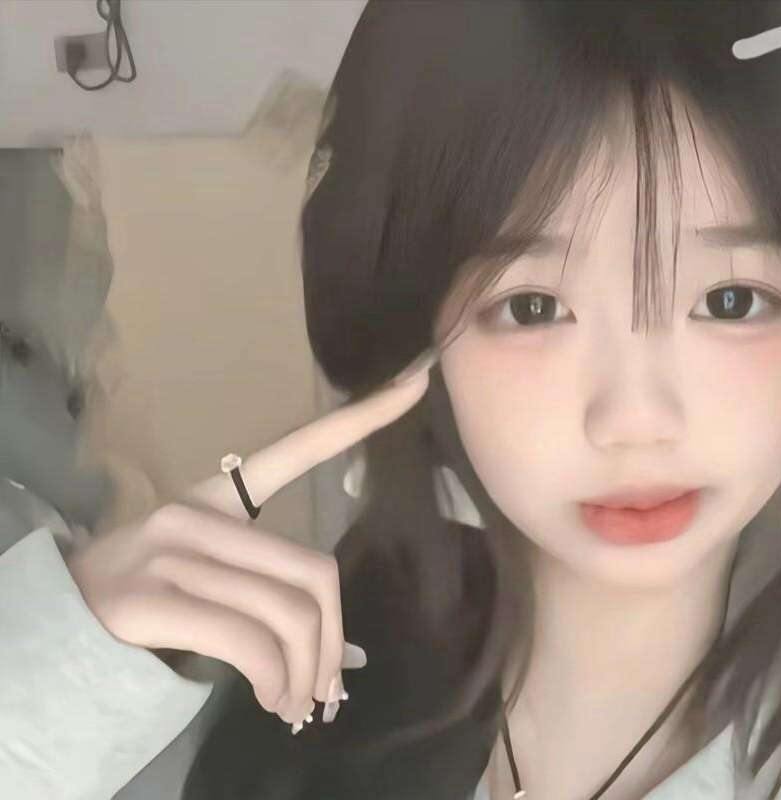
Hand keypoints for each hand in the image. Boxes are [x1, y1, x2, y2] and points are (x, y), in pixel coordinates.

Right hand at [64, 349, 435, 728]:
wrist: (55, 625)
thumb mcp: (211, 582)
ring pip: (290, 613)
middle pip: (316, 572)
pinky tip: (270, 699)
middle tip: (329, 686)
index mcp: (219, 496)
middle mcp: (199, 512)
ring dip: (306, 674)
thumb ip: (275, 598)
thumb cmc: (146, 599)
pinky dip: (274, 680)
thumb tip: (349, 655)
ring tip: (296, 703)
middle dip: (333, 643)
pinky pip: (251, 641)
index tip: (417, 383)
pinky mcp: (151, 598)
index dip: (362, 419)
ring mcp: (174, 552)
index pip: (298, 450)